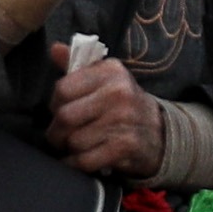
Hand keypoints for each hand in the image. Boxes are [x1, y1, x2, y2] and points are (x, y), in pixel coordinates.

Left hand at [43, 49, 165, 179]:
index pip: (62, 89)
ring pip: (74, 141)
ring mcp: (124, 120)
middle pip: (65, 117)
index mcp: (111, 71)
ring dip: (69, 148)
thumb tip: (54, 48)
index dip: (55, 103)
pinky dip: (76, 163)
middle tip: (61, 134)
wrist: (159, 131)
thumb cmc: (122, 103)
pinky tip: (80, 159)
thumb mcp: (104, 78)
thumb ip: (76, 64)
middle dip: (57, 131)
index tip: (61, 110)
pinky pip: (85, 160)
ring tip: (77, 145)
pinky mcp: (126, 146)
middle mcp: (119, 93)